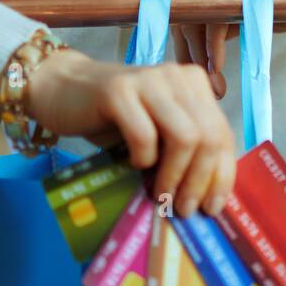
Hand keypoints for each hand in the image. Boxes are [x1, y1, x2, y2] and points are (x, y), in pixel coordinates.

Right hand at [23, 48, 236, 216]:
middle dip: (200, 180)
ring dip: (175, 175)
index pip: (223, 133)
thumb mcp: (158, 132)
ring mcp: (149, 80)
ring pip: (185, 137)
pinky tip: (135, 165)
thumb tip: (207, 198)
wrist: (62, 89)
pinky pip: (144, 134)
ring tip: (161, 195)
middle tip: (183, 208)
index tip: (212, 207)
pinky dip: (144, 158)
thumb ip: (185, 150)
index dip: (222, 174)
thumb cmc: (115, 118)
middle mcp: (178, 77)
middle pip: (209, 137)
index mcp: (195, 85)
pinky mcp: (118, 90)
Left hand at [159, 0, 285, 99]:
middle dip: (188, 55)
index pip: (182, 10)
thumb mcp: (256, 13)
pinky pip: (212, 18)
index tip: (191, 71)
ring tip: (216, 84)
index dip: (180, 41)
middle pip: (181, 17)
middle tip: (207, 85)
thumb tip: (208, 49)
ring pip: (192, 19)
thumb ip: (230, 23)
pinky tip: (219, 67)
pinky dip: (212, 47)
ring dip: (200, 57)